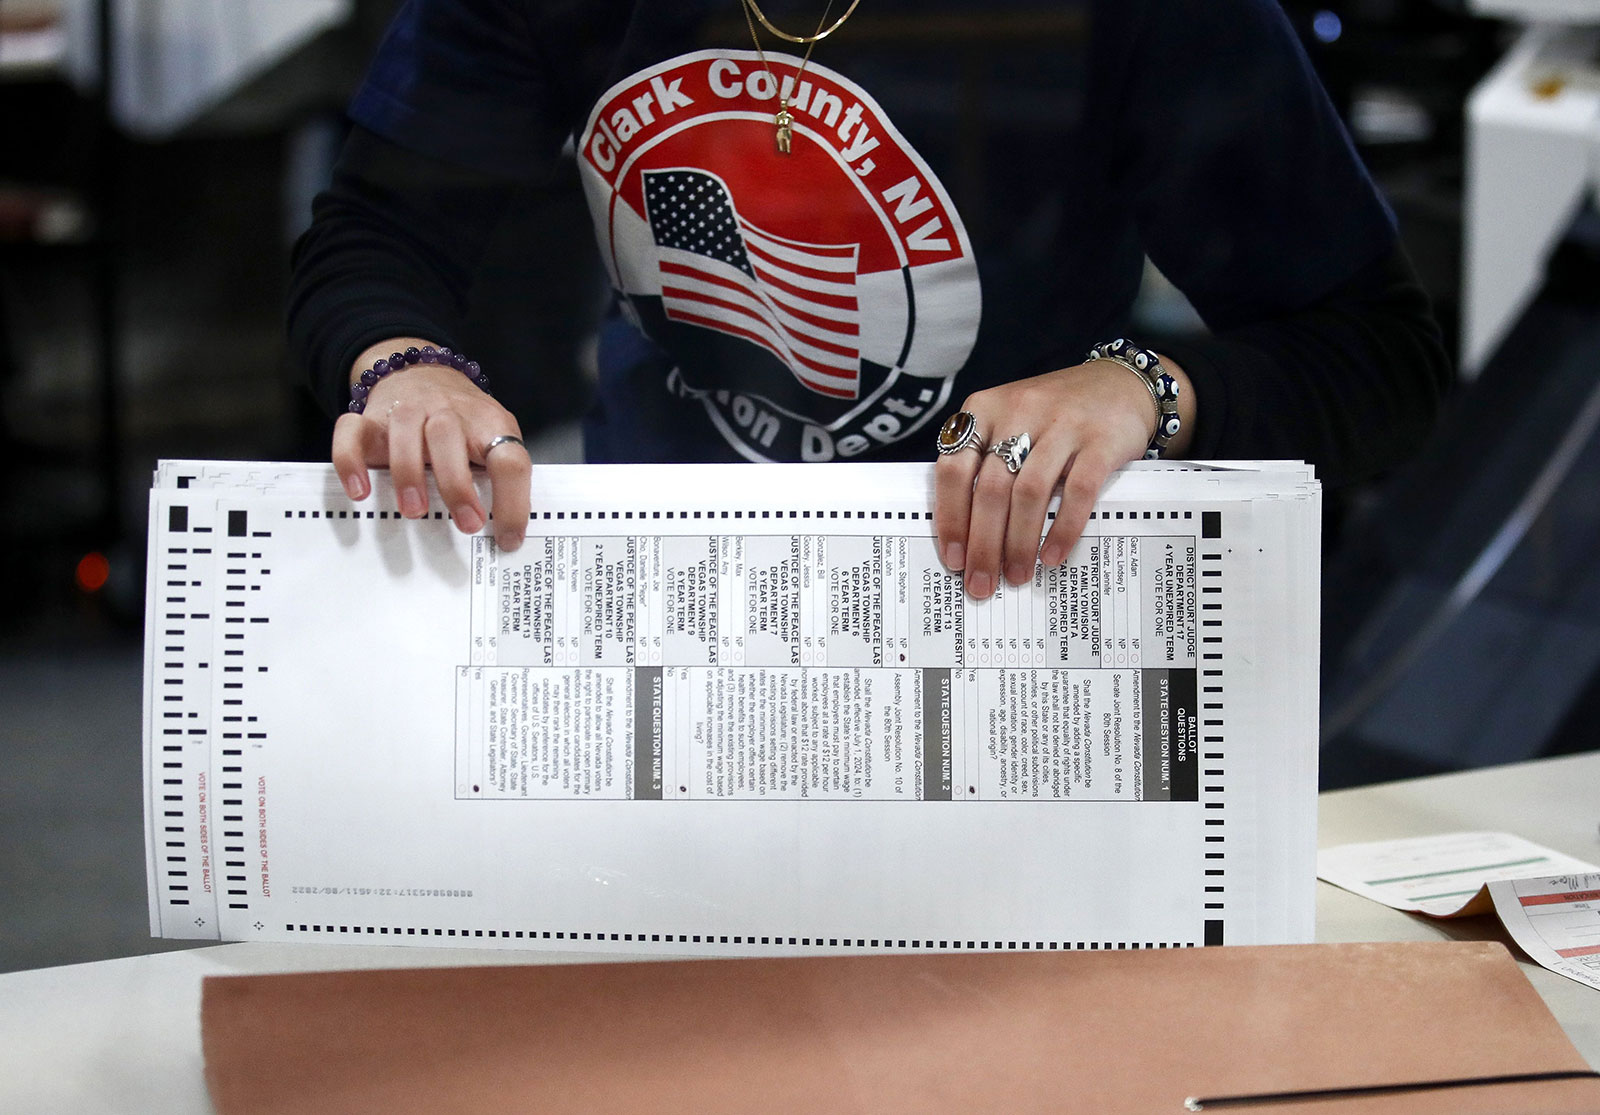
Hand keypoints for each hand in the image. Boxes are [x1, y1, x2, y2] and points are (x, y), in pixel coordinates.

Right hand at [331, 338, 530, 551]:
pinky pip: (351, 430)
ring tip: (415, 510)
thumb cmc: (465, 423)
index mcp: (488, 423)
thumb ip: (498, 478)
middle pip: (449, 435)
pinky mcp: (370, 418)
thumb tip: (504, 532)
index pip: (509, 458)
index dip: (513, 502)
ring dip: (409, 472)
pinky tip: (360, 491)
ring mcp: (407, 410)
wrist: (426, 374)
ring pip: (405, 428)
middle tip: (466, 523)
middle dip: (457, 484)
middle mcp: (447, 411)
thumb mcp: (494, 441)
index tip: (507, 538)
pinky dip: (351, 461)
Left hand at [934, 356, 1194, 598]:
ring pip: (1029, 493)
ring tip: (1016, 574)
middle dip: (983, 545)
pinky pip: (1077, 492)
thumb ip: (984, 460)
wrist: (1120, 383)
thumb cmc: (1055, 412)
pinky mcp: (1100, 440)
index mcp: (984, 408)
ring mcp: (1061, 424)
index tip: (952, 557)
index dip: (950, 518)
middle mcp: (1019, 411)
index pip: (953, 469)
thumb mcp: (1009, 419)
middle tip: (982, 582)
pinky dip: (1062, 528)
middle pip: (990, 489)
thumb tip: (966, 532)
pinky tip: (1052, 555)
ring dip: (1019, 543)